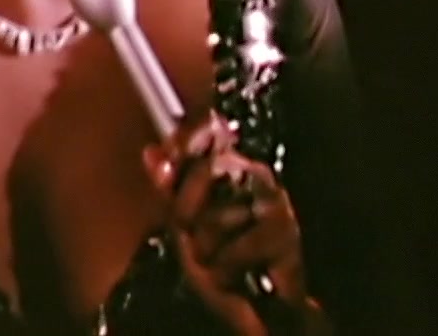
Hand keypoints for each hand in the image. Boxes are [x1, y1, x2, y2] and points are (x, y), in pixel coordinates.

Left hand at [142, 114, 327, 335]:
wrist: (256, 303)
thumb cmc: (222, 257)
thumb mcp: (185, 221)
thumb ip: (168, 188)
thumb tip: (152, 153)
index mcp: (232, 165)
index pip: (210, 134)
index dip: (188, 137)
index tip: (170, 148)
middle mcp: (256, 176)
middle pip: (205, 171)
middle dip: (186, 211)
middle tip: (193, 233)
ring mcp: (273, 203)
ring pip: (215, 219)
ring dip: (207, 251)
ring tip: (220, 259)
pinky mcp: (285, 235)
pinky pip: (235, 251)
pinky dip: (226, 270)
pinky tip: (238, 273)